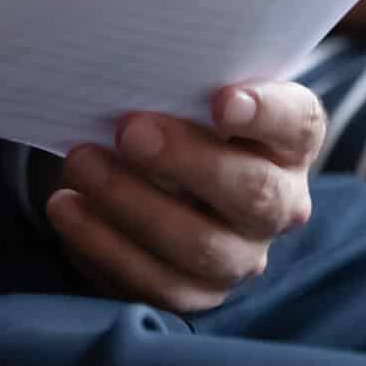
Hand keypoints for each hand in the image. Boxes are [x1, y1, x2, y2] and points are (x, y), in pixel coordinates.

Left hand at [47, 82, 324, 314]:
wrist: (159, 176)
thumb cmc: (180, 116)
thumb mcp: (194, 91)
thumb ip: (186, 81)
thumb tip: (134, 72)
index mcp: (292, 142)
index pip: (298, 124)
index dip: (265, 114)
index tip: (222, 101)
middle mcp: (280, 203)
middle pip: (252, 193)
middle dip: (187, 162)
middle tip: (129, 131)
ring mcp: (242, 256)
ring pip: (201, 246)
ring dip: (133, 204)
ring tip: (81, 163)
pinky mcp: (196, 293)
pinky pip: (156, 283)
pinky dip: (104, 245)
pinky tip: (67, 207)